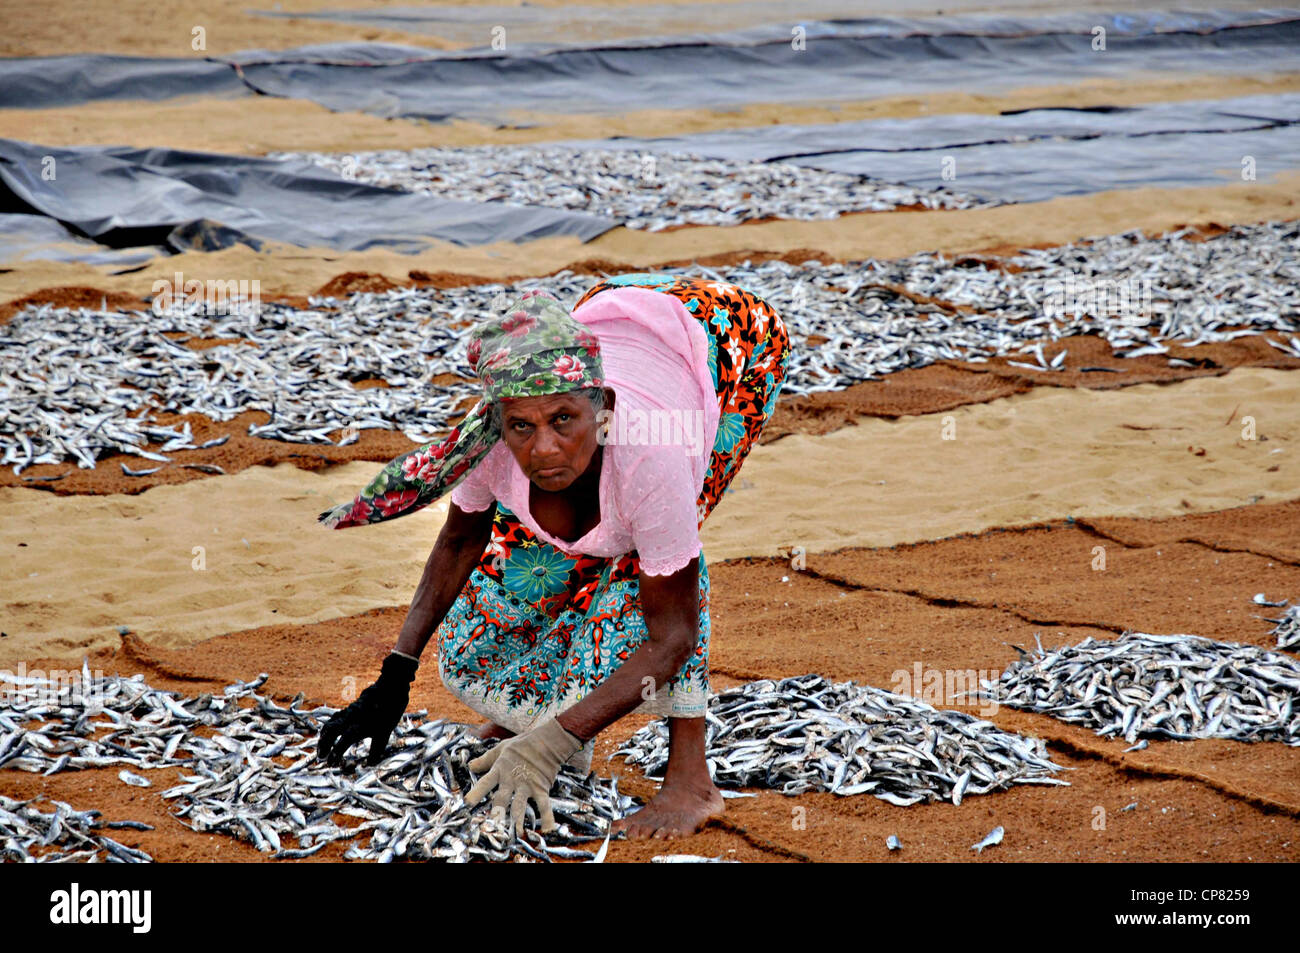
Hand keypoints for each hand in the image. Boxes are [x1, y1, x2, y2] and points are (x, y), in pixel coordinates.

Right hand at [317, 654, 417, 765]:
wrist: (389, 689)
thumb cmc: (389, 712)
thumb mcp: (385, 733)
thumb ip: (376, 750)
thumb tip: (370, 764)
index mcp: (359, 726)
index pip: (343, 742)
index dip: (335, 753)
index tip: (331, 763)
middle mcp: (350, 719)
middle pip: (330, 732)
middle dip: (323, 745)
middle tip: (321, 758)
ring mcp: (347, 713)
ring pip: (330, 724)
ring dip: (323, 738)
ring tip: (321, 750)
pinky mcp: (348, 709)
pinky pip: (334, 719)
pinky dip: (328, 728)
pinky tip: (327, 735)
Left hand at [465, 718, 582, 836]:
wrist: (547, 741)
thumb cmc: (522, 744)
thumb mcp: (500, 749)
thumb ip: (485, 760)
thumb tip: (470, 766)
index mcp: (500, 770)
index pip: (485, 783)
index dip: (476, 793)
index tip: (466, 804)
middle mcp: (512, 780)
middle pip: (502, 799)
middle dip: (496, 813)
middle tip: (490, 827)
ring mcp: (527, 786)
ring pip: (520, 805)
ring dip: (518, 820)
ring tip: (516, 834)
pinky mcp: (541, 789)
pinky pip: (544, 805)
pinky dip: (547, 817)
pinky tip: (548, 830)